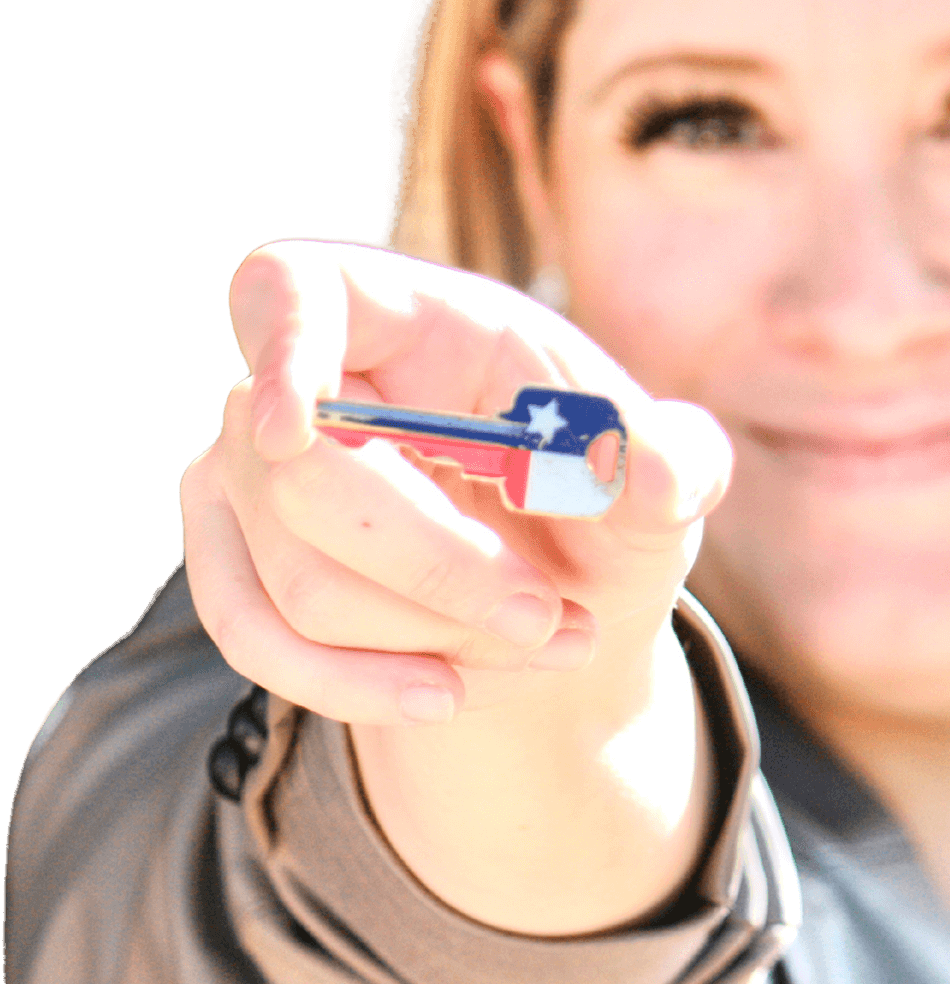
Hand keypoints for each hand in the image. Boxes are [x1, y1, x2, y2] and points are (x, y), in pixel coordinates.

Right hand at [182, 239, 731, 726]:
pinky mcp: (233, 560)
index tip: (298, 428)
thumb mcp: (665, 477)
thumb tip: (652, 470)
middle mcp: (306, 385)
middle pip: (310, 482)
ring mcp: (248, 474)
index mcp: (411, 318)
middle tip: (549, 617)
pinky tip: (449, 694)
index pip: (293, 289)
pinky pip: (258, 638)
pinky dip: (366, 685)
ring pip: (300, 583)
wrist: (566, 586)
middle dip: (443, 574)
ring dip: (435, 640)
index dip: (282, 346)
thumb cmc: (605, 496)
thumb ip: (680, 462)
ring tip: (544, 643)